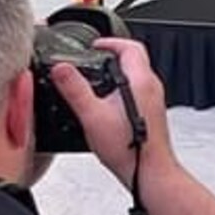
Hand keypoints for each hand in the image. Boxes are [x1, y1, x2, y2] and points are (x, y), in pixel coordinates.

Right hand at [47, 37, 177, 189]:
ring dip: (117, 71)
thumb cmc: (128, 149)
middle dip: (112, 54)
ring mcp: (153, 100)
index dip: (110, 41)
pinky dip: (122, 86)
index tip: (94, 45)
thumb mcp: (92, 116)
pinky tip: (106, 101)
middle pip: (135, 58)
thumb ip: (75, 89)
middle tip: (93, 57)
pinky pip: (138, 90)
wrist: (148, 173)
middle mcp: (151, 87)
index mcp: (140, 81)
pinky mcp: (152, 112)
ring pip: (137, 74)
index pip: (130, 46)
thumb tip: (61, 69)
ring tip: (96, 77)